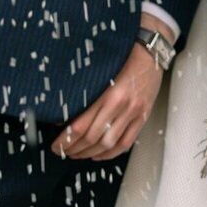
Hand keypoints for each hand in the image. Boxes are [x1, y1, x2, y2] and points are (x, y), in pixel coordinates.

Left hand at [53, 42, 161, 160]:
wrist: (150, 51)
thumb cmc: (123, 58)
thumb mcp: (99, 72)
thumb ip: (84, 95)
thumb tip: (63, 117)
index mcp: (106, 93)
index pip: (79, 126)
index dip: (65, 140)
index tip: (55, 145)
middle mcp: (120, 105)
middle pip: (92, 138)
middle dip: (74, 149)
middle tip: (63, 151)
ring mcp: (133, 113)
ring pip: (108, 144)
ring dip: (89, 153)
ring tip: (77, 154)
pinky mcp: (143, 117)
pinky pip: (126, 143)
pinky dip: (111, 153)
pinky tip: (99, 154)